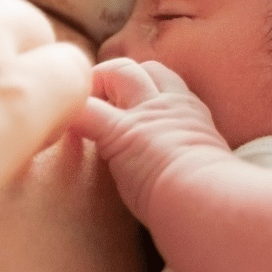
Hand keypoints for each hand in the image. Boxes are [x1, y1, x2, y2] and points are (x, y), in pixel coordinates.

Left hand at [69, 58, 232, 221]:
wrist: (211, 203)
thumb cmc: (217, 202)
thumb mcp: (214, 172)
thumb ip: (197, 166)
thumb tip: (202, 187)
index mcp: (192, 116)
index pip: (165, 83)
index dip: (142, 87)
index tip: (128, 107)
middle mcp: (170, 105)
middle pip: (142, 68)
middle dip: (116, 77)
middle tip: (98, 102)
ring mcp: (145, 115)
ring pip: (118, 71)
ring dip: (96, 81)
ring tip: (78, 104)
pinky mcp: (119, 133)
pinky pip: (85, 110)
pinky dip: (68, 112)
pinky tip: (55, 122)